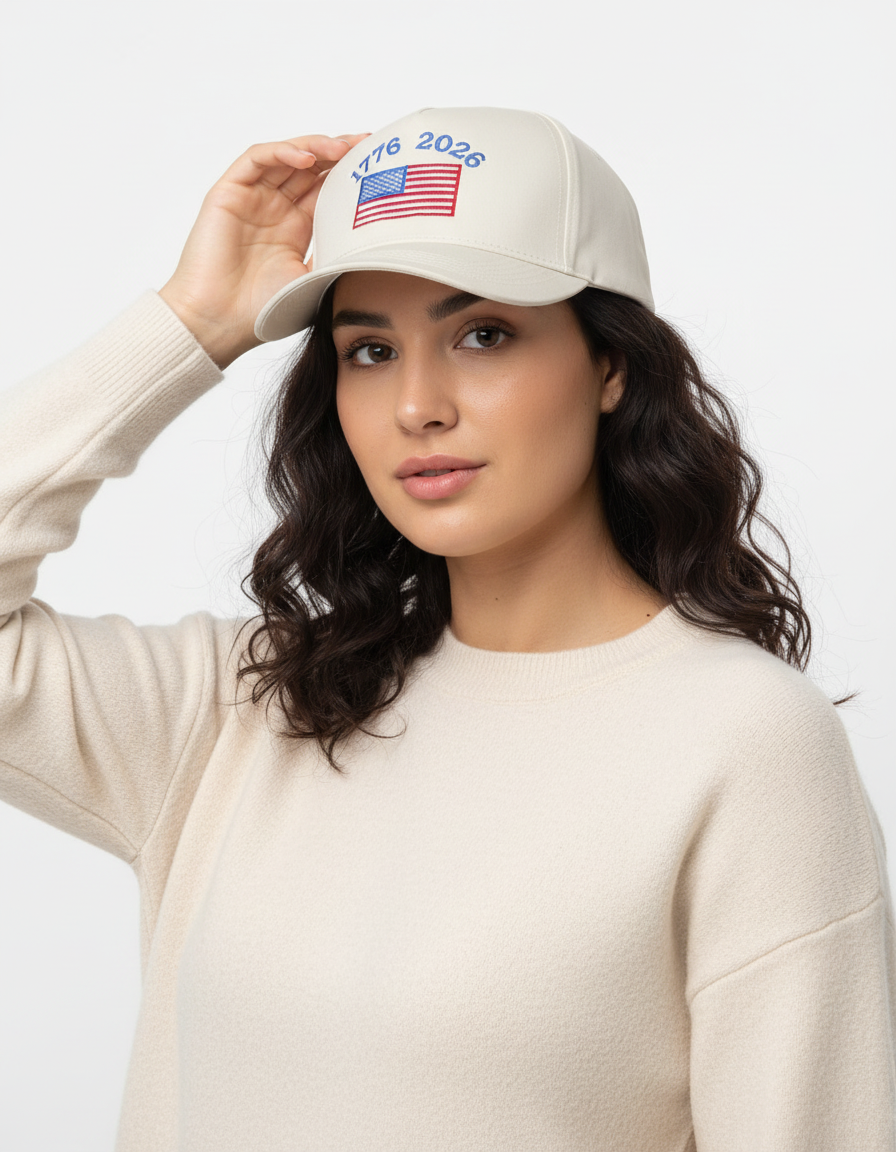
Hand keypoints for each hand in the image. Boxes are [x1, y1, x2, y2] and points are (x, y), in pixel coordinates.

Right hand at [158, 132, 368, 367]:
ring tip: (343, 148)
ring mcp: (252, 198)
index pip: (326, 189)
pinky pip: (256, 159)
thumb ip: (337, 255)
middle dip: (340, 153)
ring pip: (287, 157)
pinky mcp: (228, 193)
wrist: (219, 324)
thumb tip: (376, 241)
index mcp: (296, 228)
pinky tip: (308, 158)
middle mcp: (275, 208)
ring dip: (316, 147)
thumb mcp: (313, 280)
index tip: (379, 167)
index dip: (350, 175)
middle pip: (311, 167)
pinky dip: (282, 152)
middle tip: (369, 146)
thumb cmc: (262, 311)